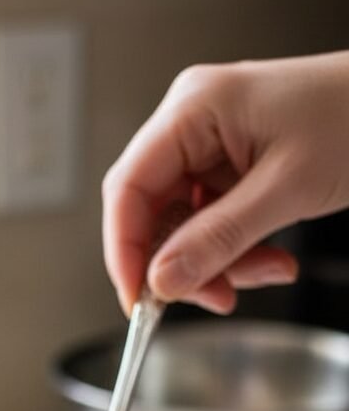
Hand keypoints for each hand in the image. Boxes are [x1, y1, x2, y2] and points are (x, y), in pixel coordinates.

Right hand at [102, 52, 348, 314]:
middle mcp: (193, 125)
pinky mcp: (232, 168)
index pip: (129, 188)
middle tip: (212, 298)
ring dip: (218, 264)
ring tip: (267, 273)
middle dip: (181, 264)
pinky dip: (237, 253)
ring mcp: (211, 147)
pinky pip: (212, 224)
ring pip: (184, 228)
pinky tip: (272, 260)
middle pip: (152, 213)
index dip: (125, 251)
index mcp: (193, 110)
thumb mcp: (285, 190)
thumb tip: (160, 281)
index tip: (138, 300)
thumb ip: (217, 240)